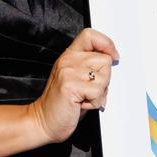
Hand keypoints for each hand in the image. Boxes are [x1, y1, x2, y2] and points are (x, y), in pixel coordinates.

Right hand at [26, 28, 117, 143]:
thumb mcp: (76, 78)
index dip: (106, 43)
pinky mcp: (70, 86)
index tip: (113, 55)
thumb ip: (91, 67)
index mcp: (70, 56)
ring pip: (104, 77)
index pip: (90, 35)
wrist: (43, 121)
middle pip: (105, 60)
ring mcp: (68, 72)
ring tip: (84, 98)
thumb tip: (112, 60)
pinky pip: (98, 92)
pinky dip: (95, 103)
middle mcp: (68, 60)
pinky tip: (81, 104)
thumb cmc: (62, 104)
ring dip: (100, 93)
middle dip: (104, 79)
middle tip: (89, 90)